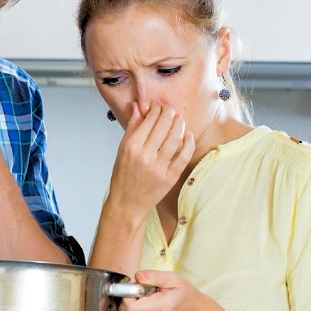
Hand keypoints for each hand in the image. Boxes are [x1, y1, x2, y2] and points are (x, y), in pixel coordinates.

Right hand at [107, 104, 194, 223]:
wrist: (127, 203)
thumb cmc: (123, 176)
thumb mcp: (122, 150)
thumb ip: (132, 128)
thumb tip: (137, 107)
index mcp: (131, 147)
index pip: (149, 120)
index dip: (156, 109)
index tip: (158, 107)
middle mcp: (145, 156)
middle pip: (164, 125)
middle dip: (169, 112)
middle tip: (170, 110)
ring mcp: (158, 168)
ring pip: (175, 138)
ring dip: (180, 124)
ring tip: (179, 119)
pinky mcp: (169, 178)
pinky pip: (183, 157)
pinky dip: (188, 144)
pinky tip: (188, 136)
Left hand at [111, 270, 214, 310]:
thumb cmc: (183, 294)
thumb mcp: (172, 279)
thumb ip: (153, 276)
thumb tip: (137, 277)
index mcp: (162, 308)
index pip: (133, 307)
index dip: (127, 296)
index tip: (132, 287)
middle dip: (129, 299)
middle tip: (143, 292)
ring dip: (132, 309)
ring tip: (149, 302)